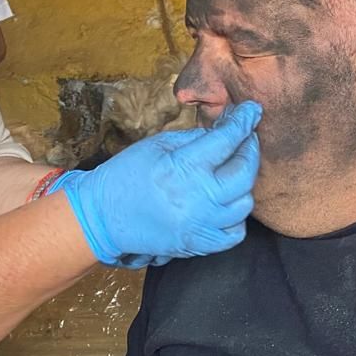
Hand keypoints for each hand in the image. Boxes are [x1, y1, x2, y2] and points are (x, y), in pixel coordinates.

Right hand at [52, 102, 261, 266]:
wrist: (103, 216)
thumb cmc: (126, 175)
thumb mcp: (157, 144)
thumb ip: (193, 138)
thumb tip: (222, 133)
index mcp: (184, 167)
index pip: (227, 140)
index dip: (244, 122)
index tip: (253, 111)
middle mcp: (198, 198)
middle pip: (244, 171)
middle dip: (250, 149)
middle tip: (247, 138)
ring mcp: (201, 224)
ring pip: (244, 203)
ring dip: (244, 183)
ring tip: (233, 170)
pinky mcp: (199, 244)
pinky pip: (235, 233)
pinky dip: (236, 217)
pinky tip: (226, 203)